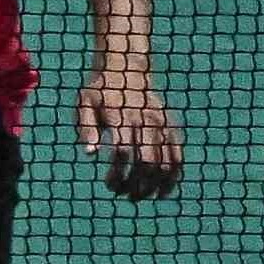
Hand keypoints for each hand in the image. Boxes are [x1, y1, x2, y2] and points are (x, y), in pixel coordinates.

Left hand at [76, 62, 184, 200]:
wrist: (127, 67)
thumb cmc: (100, 90)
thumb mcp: (85, 102)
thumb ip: (86, 128)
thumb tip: (90, 155)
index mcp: (122, 115)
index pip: (123, 151)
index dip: (117, 173)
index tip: (109, 184)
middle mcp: (145, 119)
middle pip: (147, 161)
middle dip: (136, 184)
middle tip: (123, 194)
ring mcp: (161, 124)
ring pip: (165, 163)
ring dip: (153, 186)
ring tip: (139, 196)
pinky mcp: (172, 127)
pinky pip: (178, 157)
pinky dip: (173, 178)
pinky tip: (162, 193)